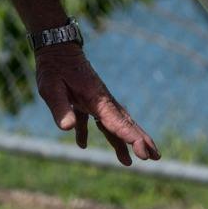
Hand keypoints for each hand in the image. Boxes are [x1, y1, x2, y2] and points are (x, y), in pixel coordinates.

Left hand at [34, 44, 159, 164]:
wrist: (56, 48)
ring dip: (125, 140)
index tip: (144, 152)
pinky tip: (82, 145)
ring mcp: (96, 101)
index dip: (131, 139)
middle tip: (156, 157)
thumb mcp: (51, 89)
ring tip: (132, 160)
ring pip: (116, 123)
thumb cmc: (53, 68)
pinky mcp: (86, 101)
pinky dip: (92, 132)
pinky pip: (95, 120)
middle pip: (126, 123)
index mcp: (96, 99)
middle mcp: (102, 101)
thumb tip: (67, 129)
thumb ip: (60, 109)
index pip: (117, 123)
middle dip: (140, 140)